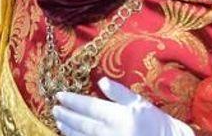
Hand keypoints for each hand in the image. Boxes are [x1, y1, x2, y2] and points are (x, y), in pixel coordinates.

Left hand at [53, 77, 194, 135]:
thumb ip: (119, 93)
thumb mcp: (140, 103)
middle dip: (67, 115)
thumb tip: (101, 81)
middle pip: (83, 123)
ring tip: (59, 122)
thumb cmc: (156, 122)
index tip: (59, 96)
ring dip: (69, 130)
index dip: (72, 101)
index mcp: (119, 117)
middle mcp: (112, 133)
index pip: (89, 107)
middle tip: (54, 109)